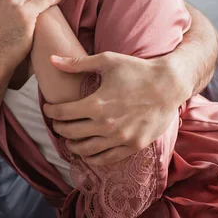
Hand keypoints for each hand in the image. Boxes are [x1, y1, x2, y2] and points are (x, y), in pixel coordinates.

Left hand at [43, 52, 189, 165]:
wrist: (169, 85)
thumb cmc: (137, 70)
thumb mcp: (107, 61)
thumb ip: (77, 63)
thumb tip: (51, 59)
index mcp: (97, 103)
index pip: (62, 113)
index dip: (50, 111)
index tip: (48, 108)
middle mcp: (106, 124)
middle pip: (70, 133)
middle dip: (59, 128)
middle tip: (57, 123)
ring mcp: (120, 138)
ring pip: (85, 150)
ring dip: (72, 145)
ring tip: (69, 138)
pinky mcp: (133, 146)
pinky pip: (105, 158)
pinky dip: (91, 157)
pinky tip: (87, 151)